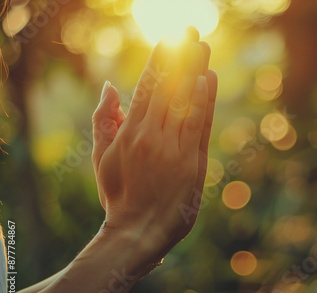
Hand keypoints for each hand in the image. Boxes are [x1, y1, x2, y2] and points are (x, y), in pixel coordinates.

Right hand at [91, 28, 217, 261]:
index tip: (167, 40)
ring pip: (185, 102)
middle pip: (168, 89)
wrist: (138, 231)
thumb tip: (111, 87)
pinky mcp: (193, 163)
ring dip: (195, 70)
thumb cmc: (118, 195)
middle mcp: (152, 136)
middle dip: (180, 57)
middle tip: (190, 31)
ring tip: (202, 45)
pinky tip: (208, 79)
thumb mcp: (101, 158)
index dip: (158, 62)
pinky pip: (199, 125)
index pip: (146, 88)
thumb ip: (104, 121)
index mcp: (130, 133)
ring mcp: (174, 149)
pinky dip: (204, 101)